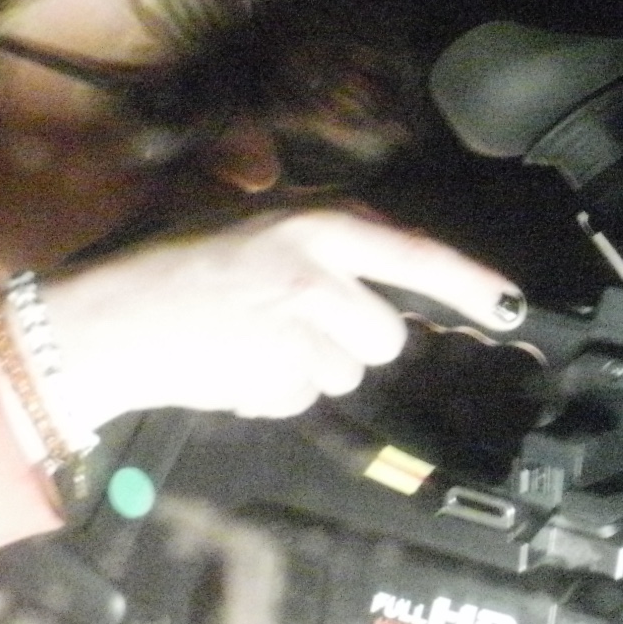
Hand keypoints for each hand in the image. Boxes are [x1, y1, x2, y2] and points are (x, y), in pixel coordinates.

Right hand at [39, 210, 521, 428]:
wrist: (112, 318)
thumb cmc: (172, 266)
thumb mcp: (249, 224)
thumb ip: (316, 241)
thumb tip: (379, 268)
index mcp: (315, 226)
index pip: (416, 255)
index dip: (470, 285)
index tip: (511, 309)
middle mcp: (318, 274)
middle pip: (386, 335)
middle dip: (350, 342)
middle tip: (289, 325)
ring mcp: (302, 330)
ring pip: (348, 372)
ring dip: (309, 369)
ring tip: (249, 343)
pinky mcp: (281, 378)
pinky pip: (305, 399)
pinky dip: (275, 393)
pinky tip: (233, 368)